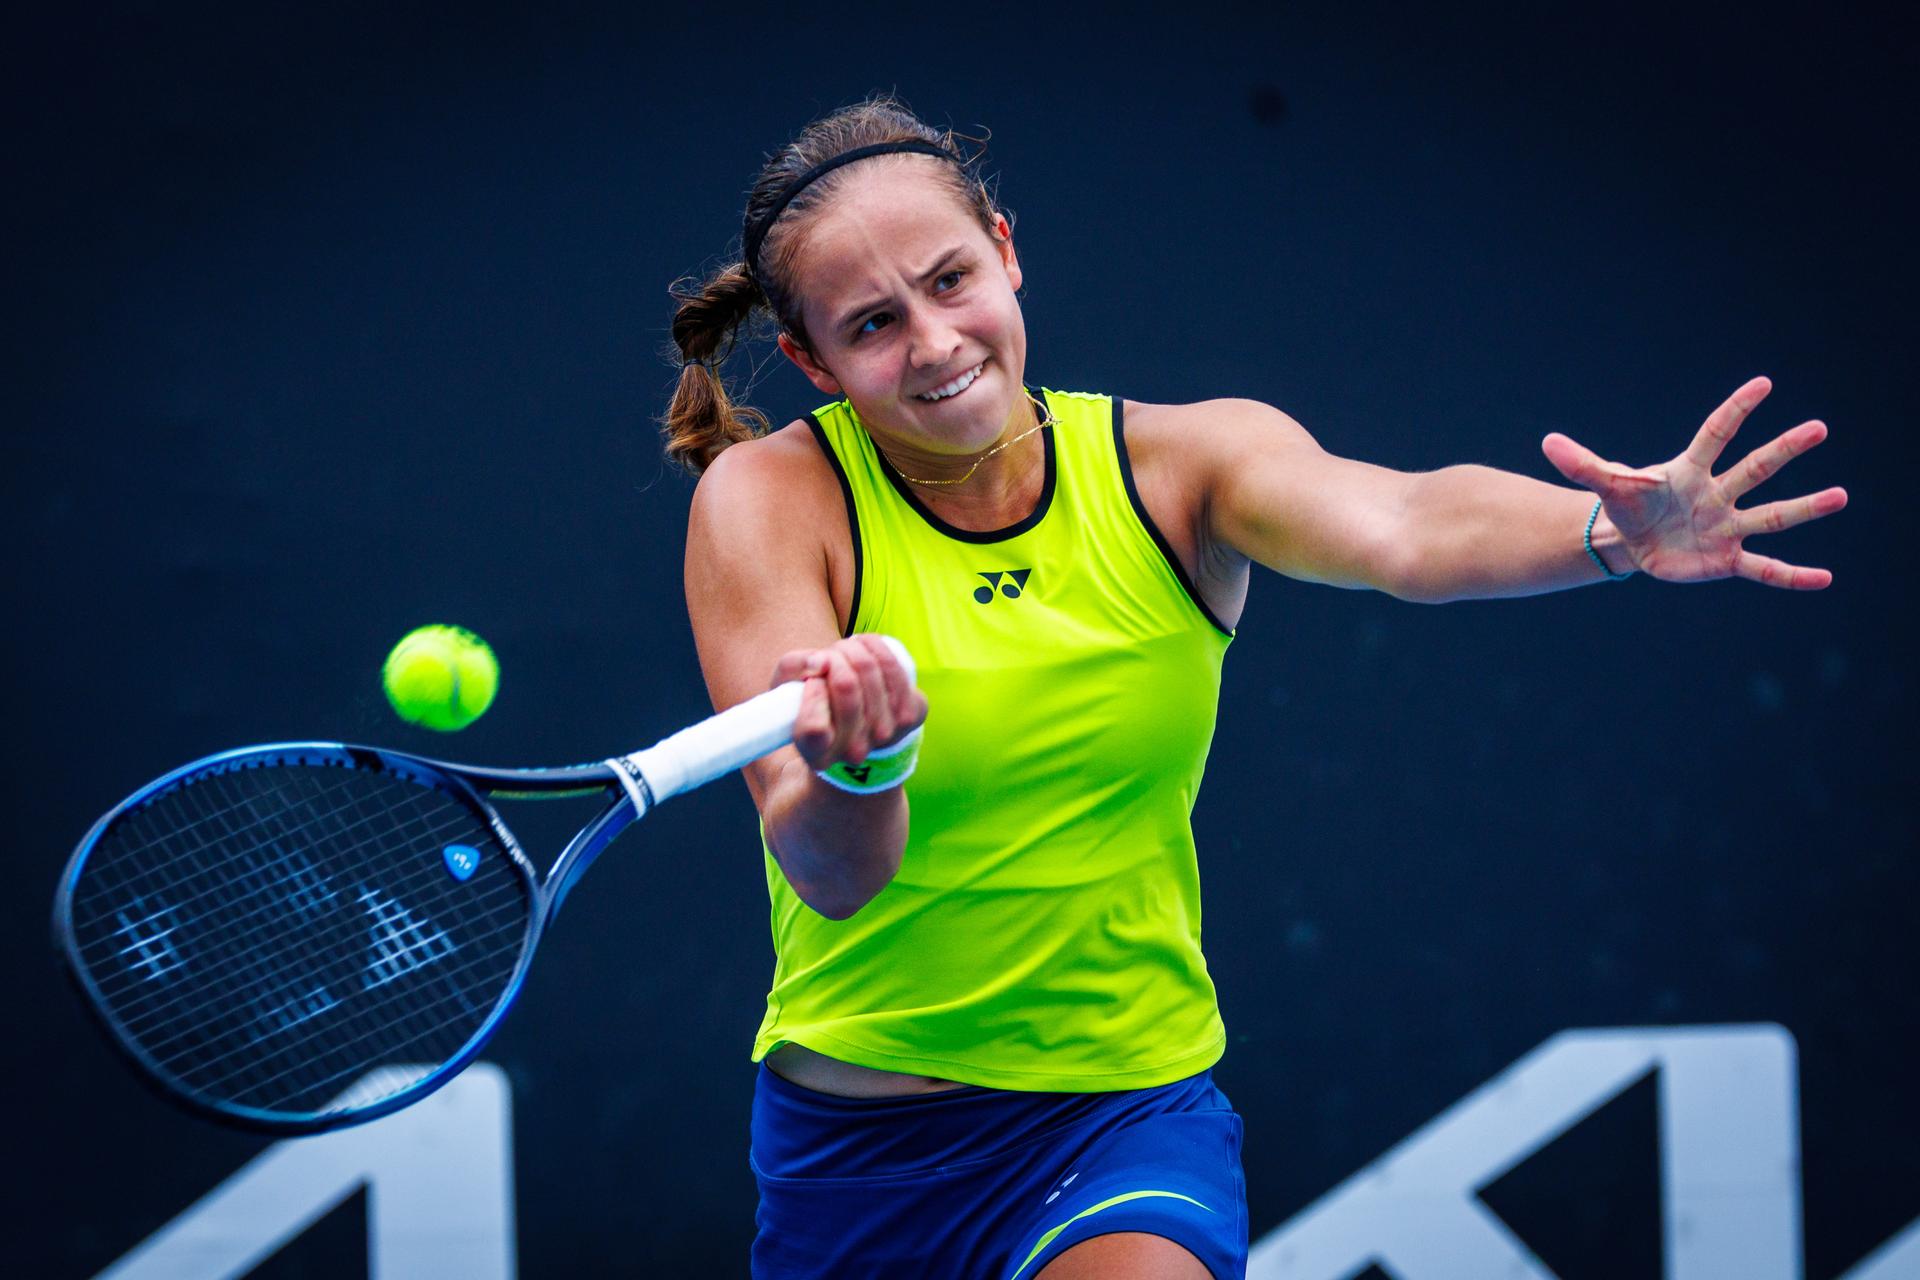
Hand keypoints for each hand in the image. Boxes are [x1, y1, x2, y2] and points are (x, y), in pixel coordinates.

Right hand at [771, 634, 927, 769]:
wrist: (860, 723)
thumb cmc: (817, 700)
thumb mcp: (787, 688)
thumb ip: (793, 668)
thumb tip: (821, 661)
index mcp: (817, 753)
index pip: (814, 728)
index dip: (812, 695)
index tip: (811, 683)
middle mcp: (853, 751)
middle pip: (845, 685)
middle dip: (834, 657)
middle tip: (829, 657)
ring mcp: (885, 735)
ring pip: (868, 668)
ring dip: (853, 648)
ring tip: (845, 650)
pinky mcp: (910, 715)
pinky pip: (892, 666)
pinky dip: (875, 646)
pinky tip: (865, 645)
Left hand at [1540, 376, 1847, 588]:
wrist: (1634, 542)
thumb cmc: (1629, 506)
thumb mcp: (1607, 484)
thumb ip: (1582, 463)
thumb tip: (1547, 441)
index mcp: (1690, 470)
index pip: (1716, 434)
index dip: (1735, 410)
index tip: (1762, 384)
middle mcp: (1718, 494)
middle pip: (1755, 467)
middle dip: (1785, 449)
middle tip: (1818, 427)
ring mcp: (1727, 526)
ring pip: (1771, 515)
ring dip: (1805, 508)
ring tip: (1839, 496)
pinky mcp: (1726, 559)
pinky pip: (1765, 568)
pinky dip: (1792, 575)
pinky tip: (1824, 579)